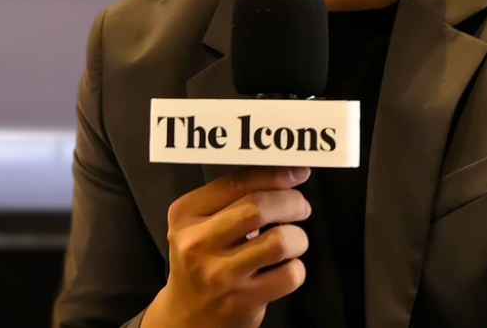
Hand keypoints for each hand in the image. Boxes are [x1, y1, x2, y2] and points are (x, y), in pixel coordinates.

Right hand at [144, 167, 311, 327]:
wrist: (187, 316)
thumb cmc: (201, 260)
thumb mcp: (199, 224)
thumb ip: (232, 198)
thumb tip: (286, 173)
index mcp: (185, 215)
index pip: (235, 183)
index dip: (274, 175)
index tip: (298, 173)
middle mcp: (198, 243)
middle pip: (258, 208)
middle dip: (291, 202)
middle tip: (301, 207)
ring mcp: (220, 275)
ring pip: (279, 241)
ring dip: (298, 236)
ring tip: (295, 239)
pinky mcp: (242, 301)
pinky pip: (288, 275)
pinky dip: (297, 268)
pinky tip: (287, 267)